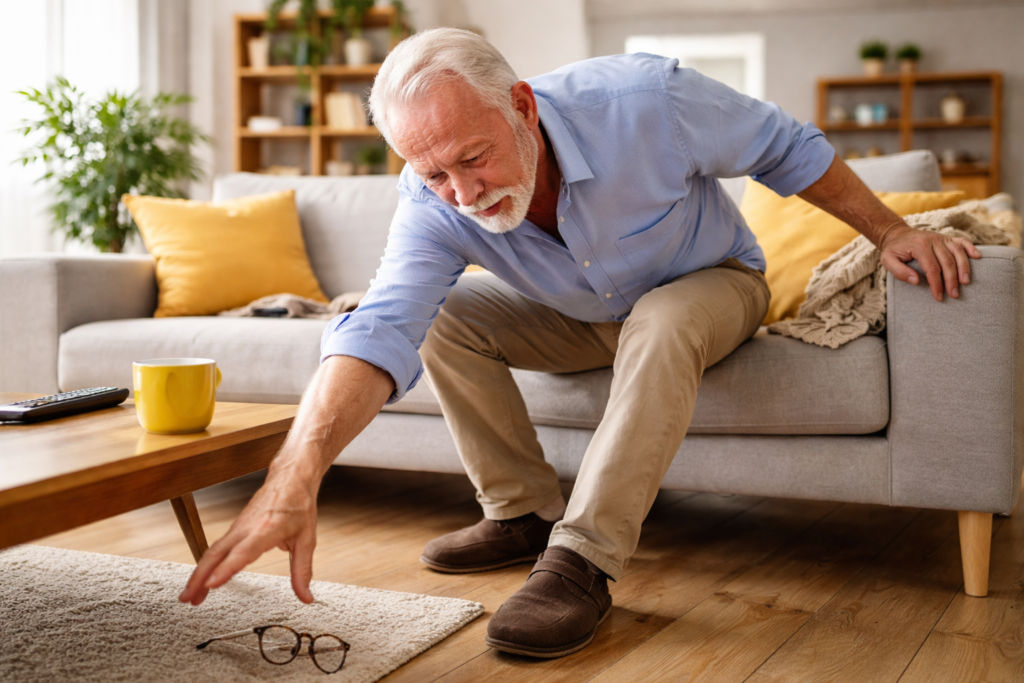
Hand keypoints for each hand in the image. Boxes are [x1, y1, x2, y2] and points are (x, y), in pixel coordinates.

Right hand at [179, 471, 318, 605]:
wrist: (291, 477)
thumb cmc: (299, 505)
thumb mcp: (307, 539)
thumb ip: (303, 571)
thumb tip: (306, 597)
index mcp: (267, 529)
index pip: (243, 552)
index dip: (226, 569)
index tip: (212, 584)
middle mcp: (247, 527)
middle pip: (216, 554)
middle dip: (199, 577)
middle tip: (188, 599)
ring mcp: (238, 527)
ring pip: (213, 552)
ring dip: (198, 573)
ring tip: (190, 597)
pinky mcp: (235, 528)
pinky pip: (217, 548)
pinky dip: (206, 564)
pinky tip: (203, 579)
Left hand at [878, 222, 981, 300]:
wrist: (896, 233)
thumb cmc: (893, 250)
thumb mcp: (887, 260)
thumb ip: (899, 271)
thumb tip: (916, 281)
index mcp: (919, 246)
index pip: (932, 268)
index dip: (937, 283)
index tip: (939, 296)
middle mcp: (932, 240)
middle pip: (947, 261)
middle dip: (952, 280)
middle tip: (954, 294)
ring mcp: (941, 238)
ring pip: (957, 252)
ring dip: (964, 268)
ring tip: (965, 282)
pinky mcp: (946, 237)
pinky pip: (962, 241)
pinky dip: (971, 248)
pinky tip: (978, 257)